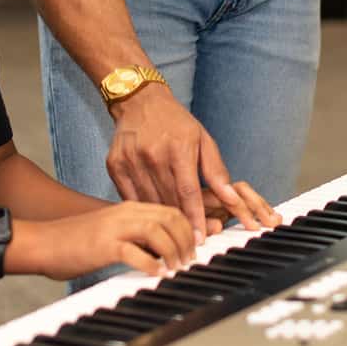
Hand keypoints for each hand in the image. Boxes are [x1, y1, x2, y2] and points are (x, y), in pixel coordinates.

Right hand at [13, 201, 196, 279]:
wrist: (42, 242)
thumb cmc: (76, 241)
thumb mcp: (111, 232)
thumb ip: (136, 236)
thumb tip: (162, 249)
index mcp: (129, 207)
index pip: (170, 210)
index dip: (189, 227)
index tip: (197, 245)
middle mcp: (125, 213)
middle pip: (170, 217)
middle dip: (187, 239)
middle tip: (190, 259)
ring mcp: (114, 227)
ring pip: (157, 231)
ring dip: (173, 251)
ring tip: (176, 267)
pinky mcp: (104, 245)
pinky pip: (135, 252)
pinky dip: (151, 264)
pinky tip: (156, 273)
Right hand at [107, 85, 271, 241]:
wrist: (139, 102)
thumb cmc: (175, 122)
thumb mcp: (202, 139)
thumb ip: (216, 171)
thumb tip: (232, 198)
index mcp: (178, 147)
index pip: (188, 191)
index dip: (195, 218)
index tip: (200, 239)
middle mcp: (153, 153)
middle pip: (169, 199)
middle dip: (180, 224)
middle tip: (189, 244)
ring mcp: (131, 160)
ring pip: (149, 201)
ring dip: (161, 221)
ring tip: (171, 236)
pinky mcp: (115, 165)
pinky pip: (129, 197)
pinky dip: (142, 210)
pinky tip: (150, 219)